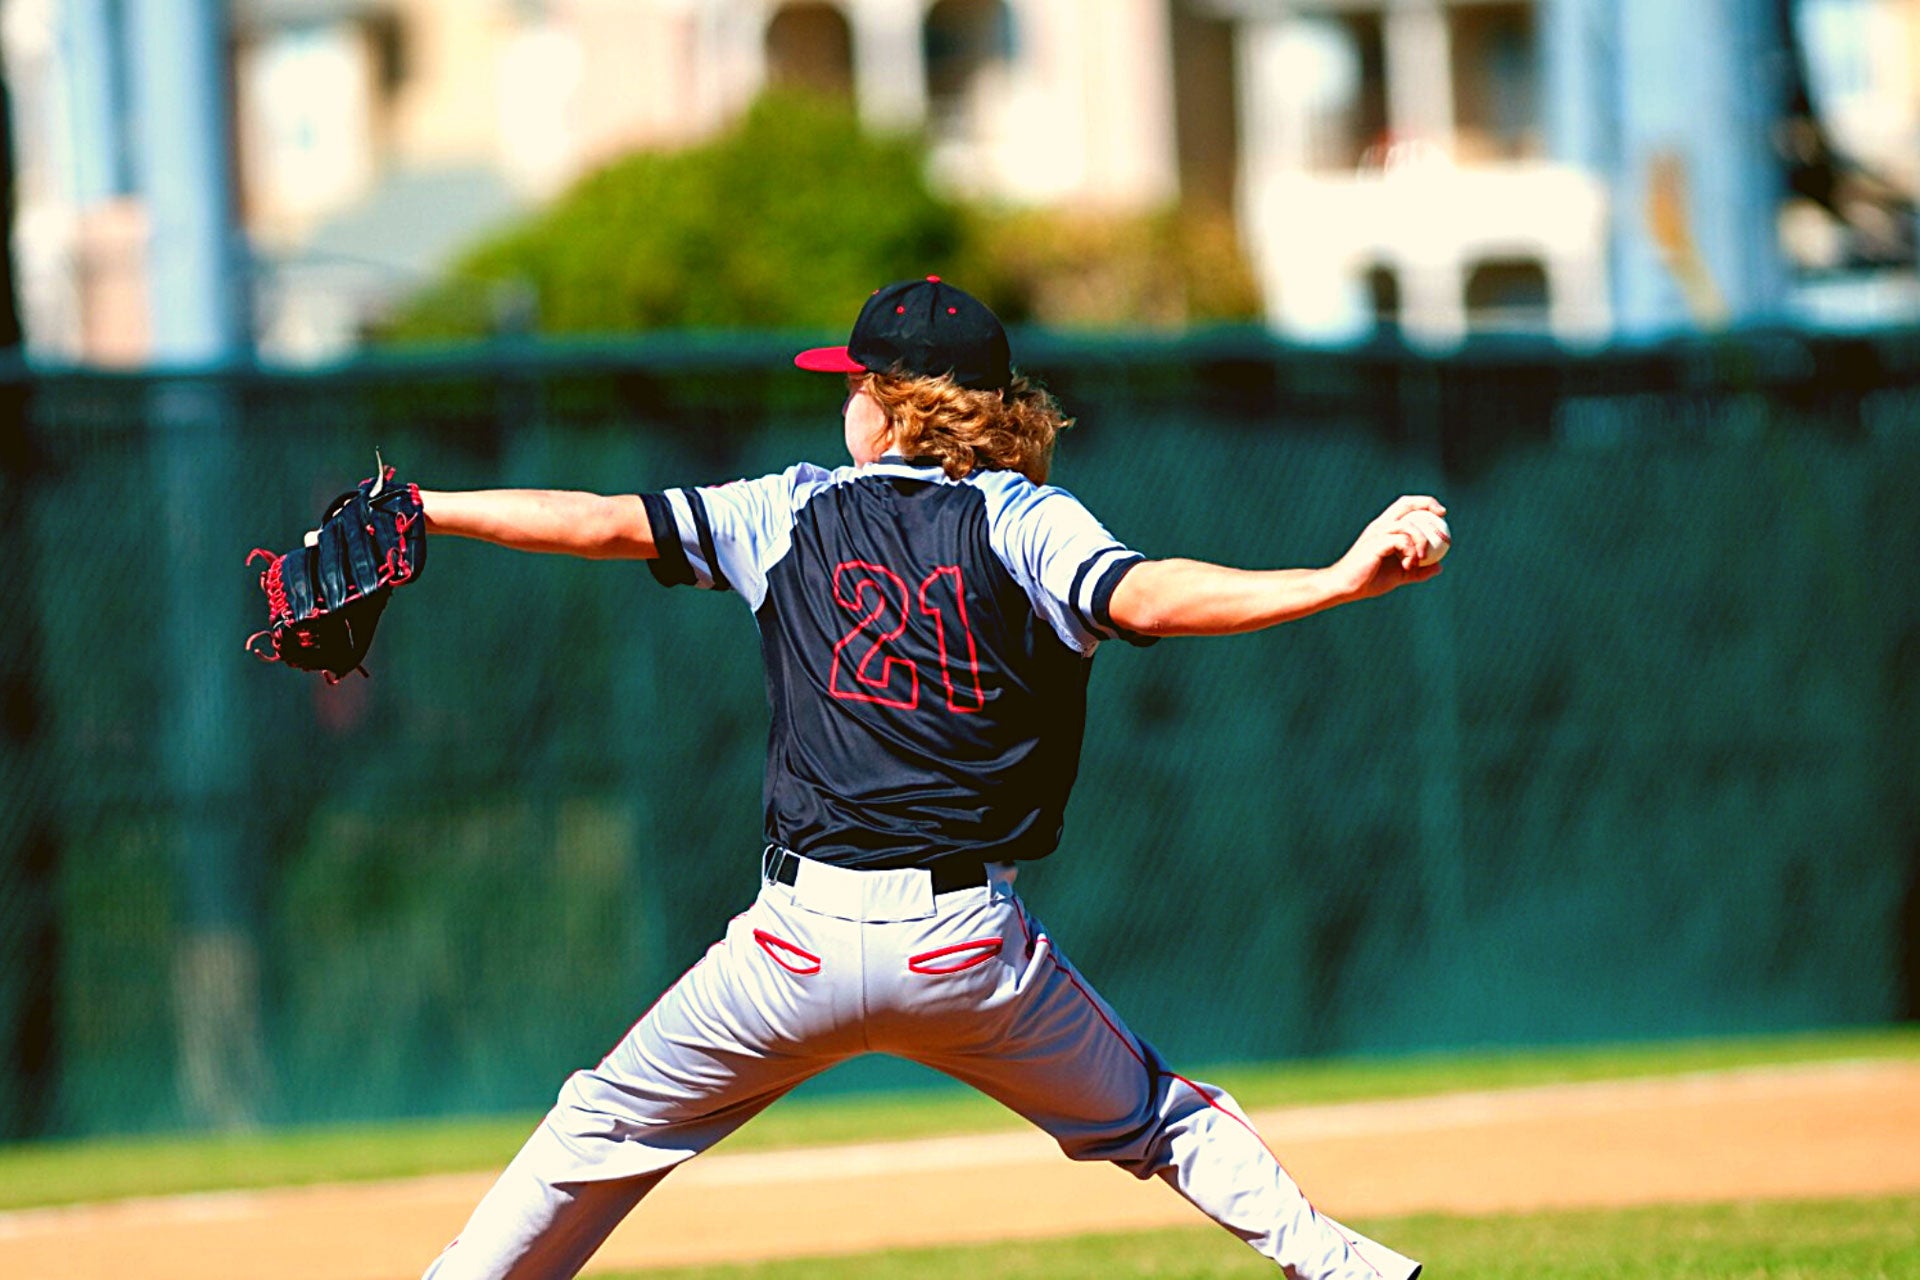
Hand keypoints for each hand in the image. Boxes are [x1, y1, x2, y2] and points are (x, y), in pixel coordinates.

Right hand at [1328, 495, 1449, 601]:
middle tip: (1442, 516)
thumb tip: (1439, 567)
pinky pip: (1401, 541)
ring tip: (1421, 559)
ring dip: (1421, 541)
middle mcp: (1380, 525)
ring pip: (1408, 525)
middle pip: (1405, 503)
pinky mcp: (1375, 543)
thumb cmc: (1368, 580)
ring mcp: (1377, 533)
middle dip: (1426, 504)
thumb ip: (1418, 569)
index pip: (1405, 506)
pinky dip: (1410, 553)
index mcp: (1384, 528)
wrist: (1345, 587)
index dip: (1424, 504)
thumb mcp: (1400, 575)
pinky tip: (1408, 566)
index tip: (1441, 514)